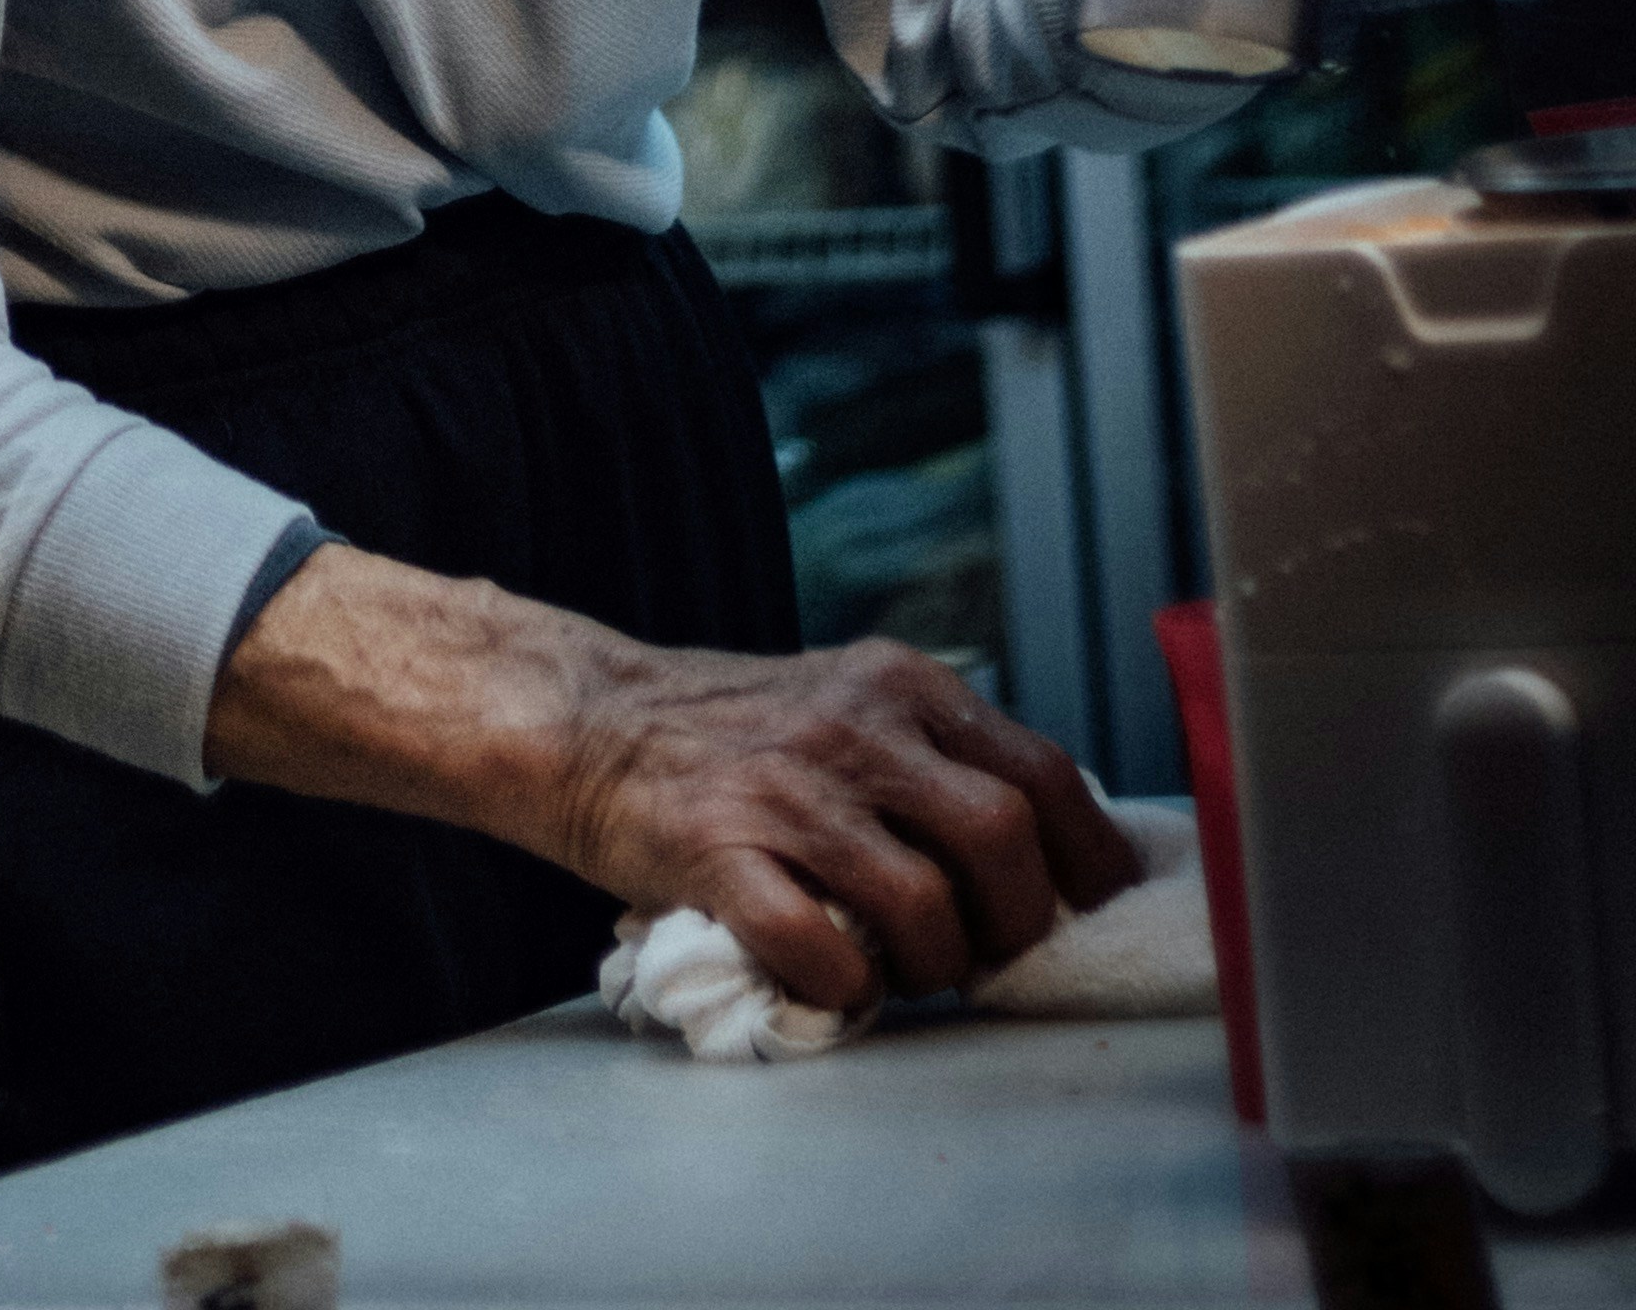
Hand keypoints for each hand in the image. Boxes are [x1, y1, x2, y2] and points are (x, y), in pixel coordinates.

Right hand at [205, 547, 1137, 1015]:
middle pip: (1004, 841)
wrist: (585, 721)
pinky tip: (829, 979)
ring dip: (934, 967)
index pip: (1045, 775)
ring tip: (904, 970)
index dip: (1086, 861)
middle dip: (1016, 924)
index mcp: (900, 683)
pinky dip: (845, 988)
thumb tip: (1052, 849)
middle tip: (984, 953)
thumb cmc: (733, 732)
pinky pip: (822, 950)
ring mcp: (787, 789)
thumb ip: (938, 755)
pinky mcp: (720, 852)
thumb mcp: (849, 702)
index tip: (1085, 908)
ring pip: (926, 907)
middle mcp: (855, 724)